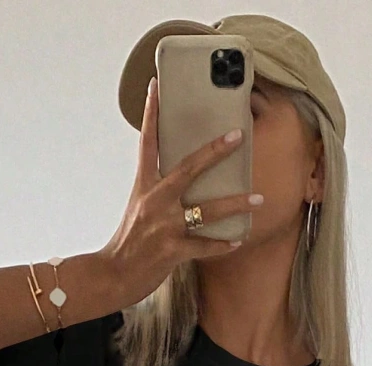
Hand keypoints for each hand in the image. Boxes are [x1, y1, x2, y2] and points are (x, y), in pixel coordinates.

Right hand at [99, 76, 257, 310]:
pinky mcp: (172, 251)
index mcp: (144, 186)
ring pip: (206, 210)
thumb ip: (158, 192)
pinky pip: (205, 246)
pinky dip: (223, 244)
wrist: (113, 274)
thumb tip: (182, 179)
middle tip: (238, 136)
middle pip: (188, 168)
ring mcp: (164, 226)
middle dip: (214, 151)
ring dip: (235, 204)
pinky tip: (239, 239)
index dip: (151, 113)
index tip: (156, 86)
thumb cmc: (129, 242)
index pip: (147, 142)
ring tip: (258, 198)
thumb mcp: (138, 208)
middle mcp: (154, 201)